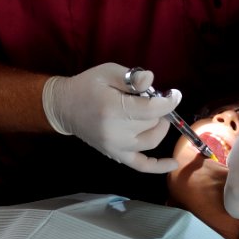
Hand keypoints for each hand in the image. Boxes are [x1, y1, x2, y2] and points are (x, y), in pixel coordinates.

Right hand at [42, 63, 181, 172]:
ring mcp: (116, 146)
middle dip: (158, 110)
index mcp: (114, 108)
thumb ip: (131, 77)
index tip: (174, 94)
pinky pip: (140, 165)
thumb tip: (152, 80)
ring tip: (153, 116)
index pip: (152, 110)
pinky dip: (158, 166)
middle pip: (152, 123)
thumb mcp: (108, 72)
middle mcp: (116, 131)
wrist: (64, 107)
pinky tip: (173, 163)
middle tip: (151, 99)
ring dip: (158, 127)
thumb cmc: (87, 86)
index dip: (169, 101)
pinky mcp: (115, 154)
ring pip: (151, 140)